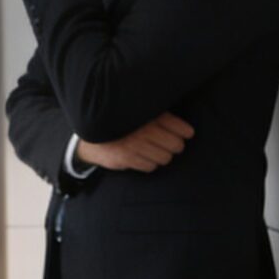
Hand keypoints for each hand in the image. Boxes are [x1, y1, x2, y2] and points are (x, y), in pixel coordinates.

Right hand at [78, 113, 196, 173]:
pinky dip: (148, 163)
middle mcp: (144, 129)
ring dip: (161, 156)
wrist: (92, 133)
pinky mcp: (127, 158)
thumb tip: (186, 128)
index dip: (185, 132)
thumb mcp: (140, 111)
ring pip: (165, 158)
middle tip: (167, 143)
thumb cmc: (123, 122)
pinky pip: (150, 167)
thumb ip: (160, 115)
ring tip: (151, 149)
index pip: (181, 129)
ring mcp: (135, 144)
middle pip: (176, 146)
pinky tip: (140, 155)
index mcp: (151, 114)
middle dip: (174, 146)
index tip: (184, 133)